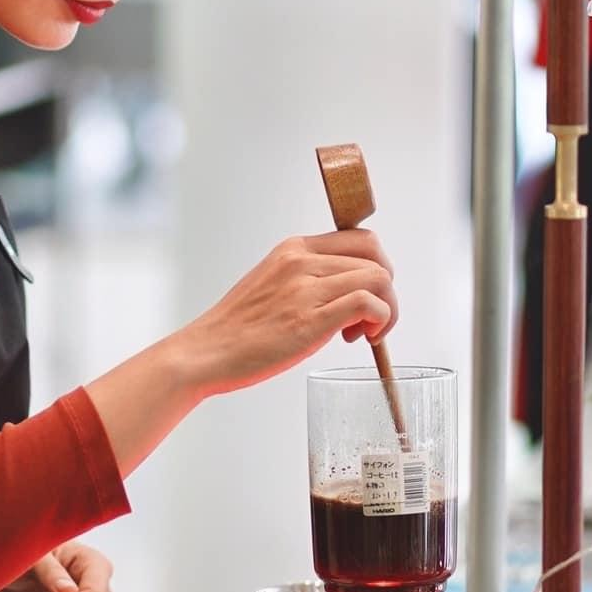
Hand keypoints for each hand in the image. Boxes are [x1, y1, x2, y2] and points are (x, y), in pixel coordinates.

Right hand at [178, 227, 397, 396]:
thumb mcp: (271, 284)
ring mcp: (305, 289)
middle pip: (375, 256)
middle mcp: (300, 261)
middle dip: (386, 288)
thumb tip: (343, 292)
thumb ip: (305, 279)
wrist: (205, 353)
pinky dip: (378, 320)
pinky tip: (360, 337)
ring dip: (385, 309)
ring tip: (362, 333)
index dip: (376, 267)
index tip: (367, 295)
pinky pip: (367, 304)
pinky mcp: (310, 320)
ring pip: (377, 279)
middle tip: (371, 317)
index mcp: (292, 249)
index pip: (360, 239)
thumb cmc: (236, 329)